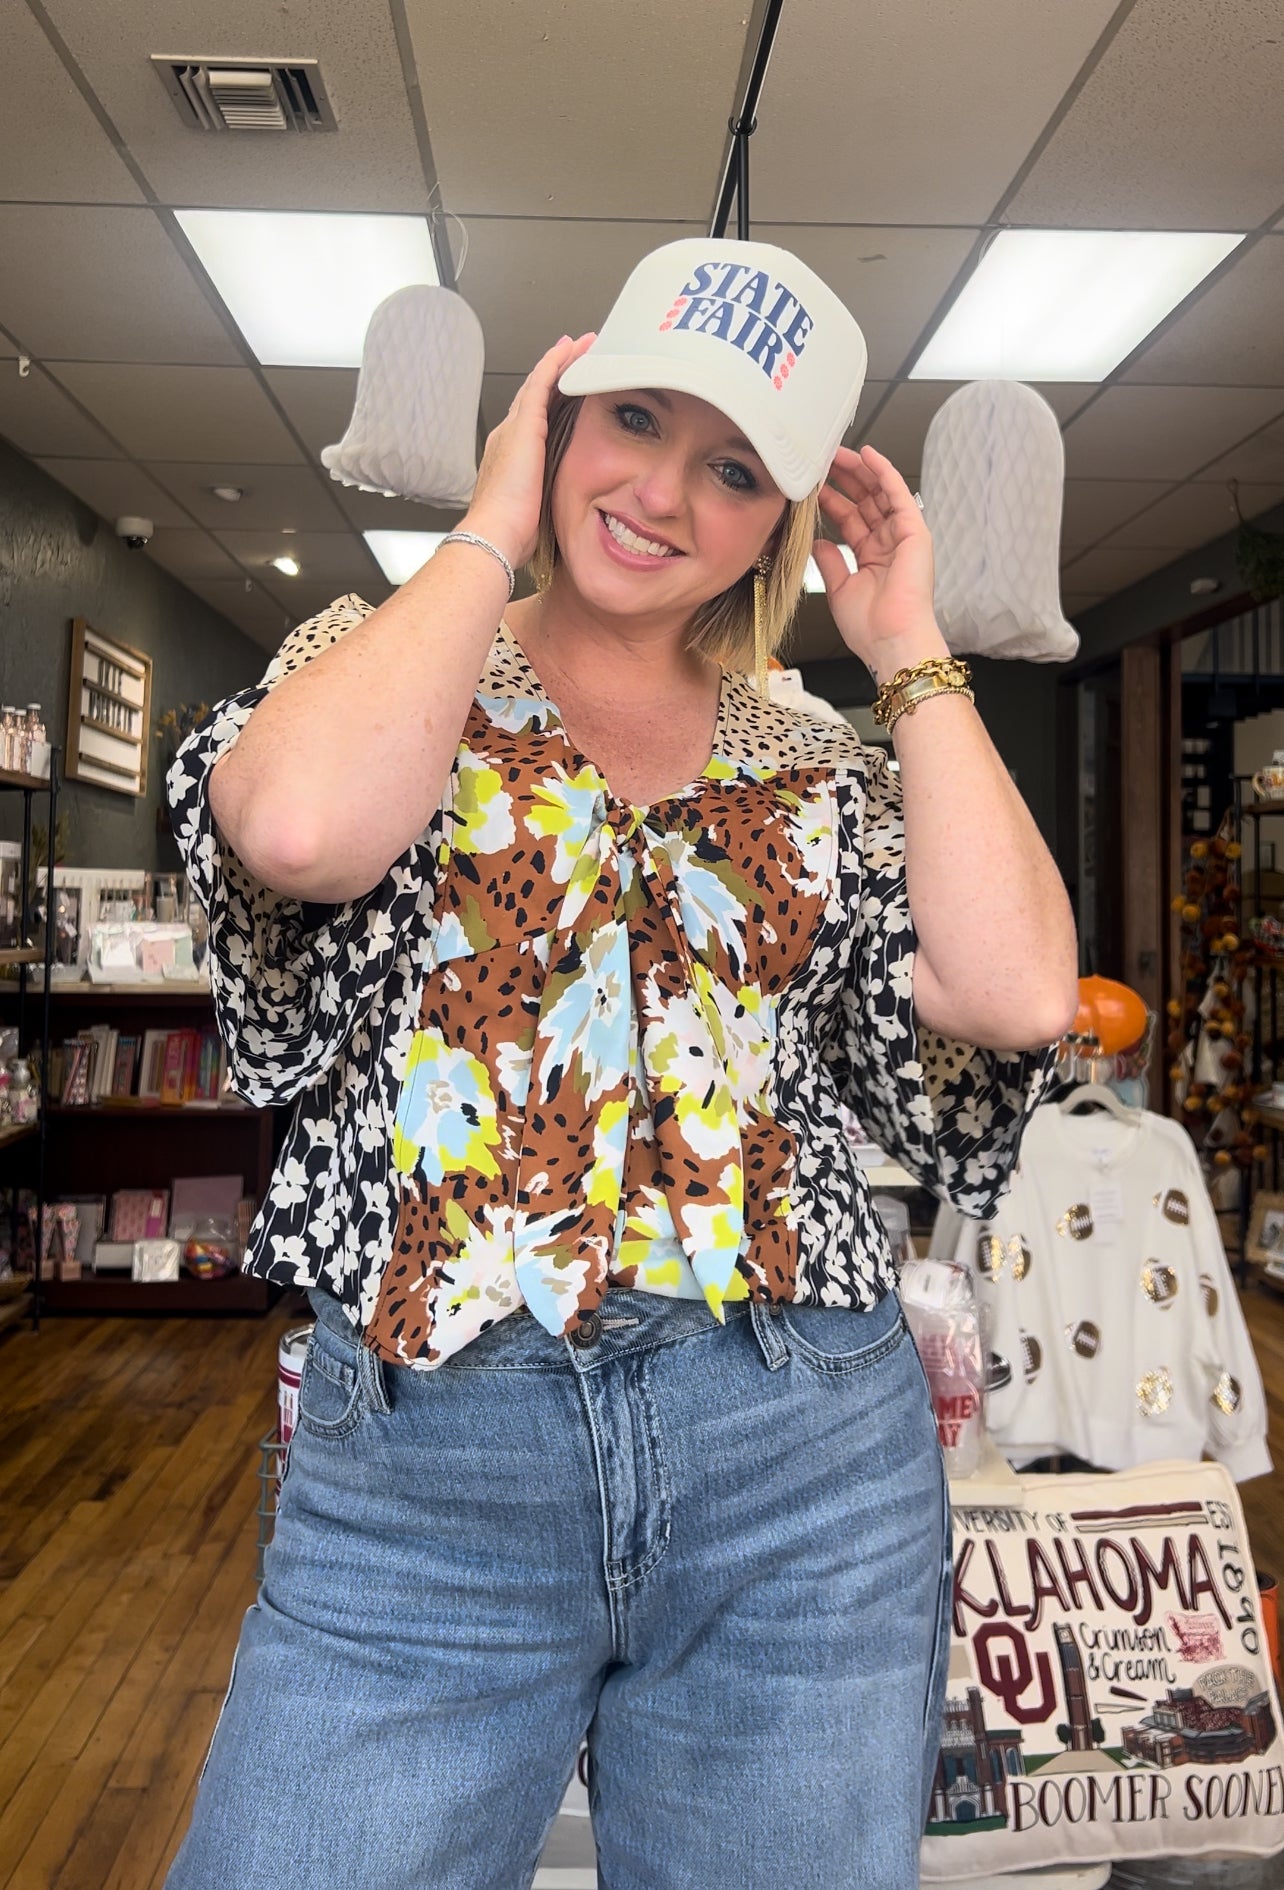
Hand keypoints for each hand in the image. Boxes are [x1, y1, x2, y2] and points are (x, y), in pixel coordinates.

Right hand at [460, 332, 595, 569]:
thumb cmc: (511, 535)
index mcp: (509, 459)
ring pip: (539, 384)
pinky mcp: (525, 424)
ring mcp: (514, 428)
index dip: (549, 401)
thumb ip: (545, 502)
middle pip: (534, 397)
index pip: (532, 421)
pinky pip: (542, 382)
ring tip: (581, 345)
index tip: (565, 389)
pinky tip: (572, 349)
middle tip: (575, 354)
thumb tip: (561, 515)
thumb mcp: (533, 514)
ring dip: (561, 362)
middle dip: (554, 375)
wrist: (494, 534)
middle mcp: (507, 437)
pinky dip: (557, 363)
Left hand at [811, 445, 945, 676]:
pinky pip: (898, 493)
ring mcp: (902, 535)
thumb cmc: (870, 626)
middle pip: (865, 501)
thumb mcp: (840, 589)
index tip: (812, 485)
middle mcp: (888, 543)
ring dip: (859, 470)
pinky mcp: (914, 531)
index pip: (850, 519)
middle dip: (844, 479)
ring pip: (879, 492)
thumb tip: (818, 543)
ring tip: (836, 452)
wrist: (891, 640)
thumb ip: (830, 562)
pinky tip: (867, 454)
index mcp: (872, 558)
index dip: (832, 500)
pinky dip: (883, 472)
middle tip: (822, 461)